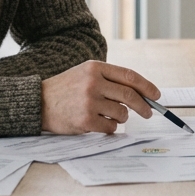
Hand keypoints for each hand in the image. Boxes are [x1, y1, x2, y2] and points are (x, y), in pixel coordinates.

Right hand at [40, 60, 160, 134]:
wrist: (38, 103)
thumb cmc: (65, 89)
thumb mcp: (85, 74)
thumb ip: (109, 80)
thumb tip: (140, 93)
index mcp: (95, 68)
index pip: (129, 76)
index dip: (147, 86)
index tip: (156, 95)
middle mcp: (93, 83)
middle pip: (130, 95)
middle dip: (144, 106)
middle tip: (148, 112)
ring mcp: (89, 101)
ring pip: (122, 113)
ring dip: (122, 117)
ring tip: (110, 116)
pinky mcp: (85, 120)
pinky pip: (110, 126)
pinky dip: (110, 127)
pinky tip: (99, 123)